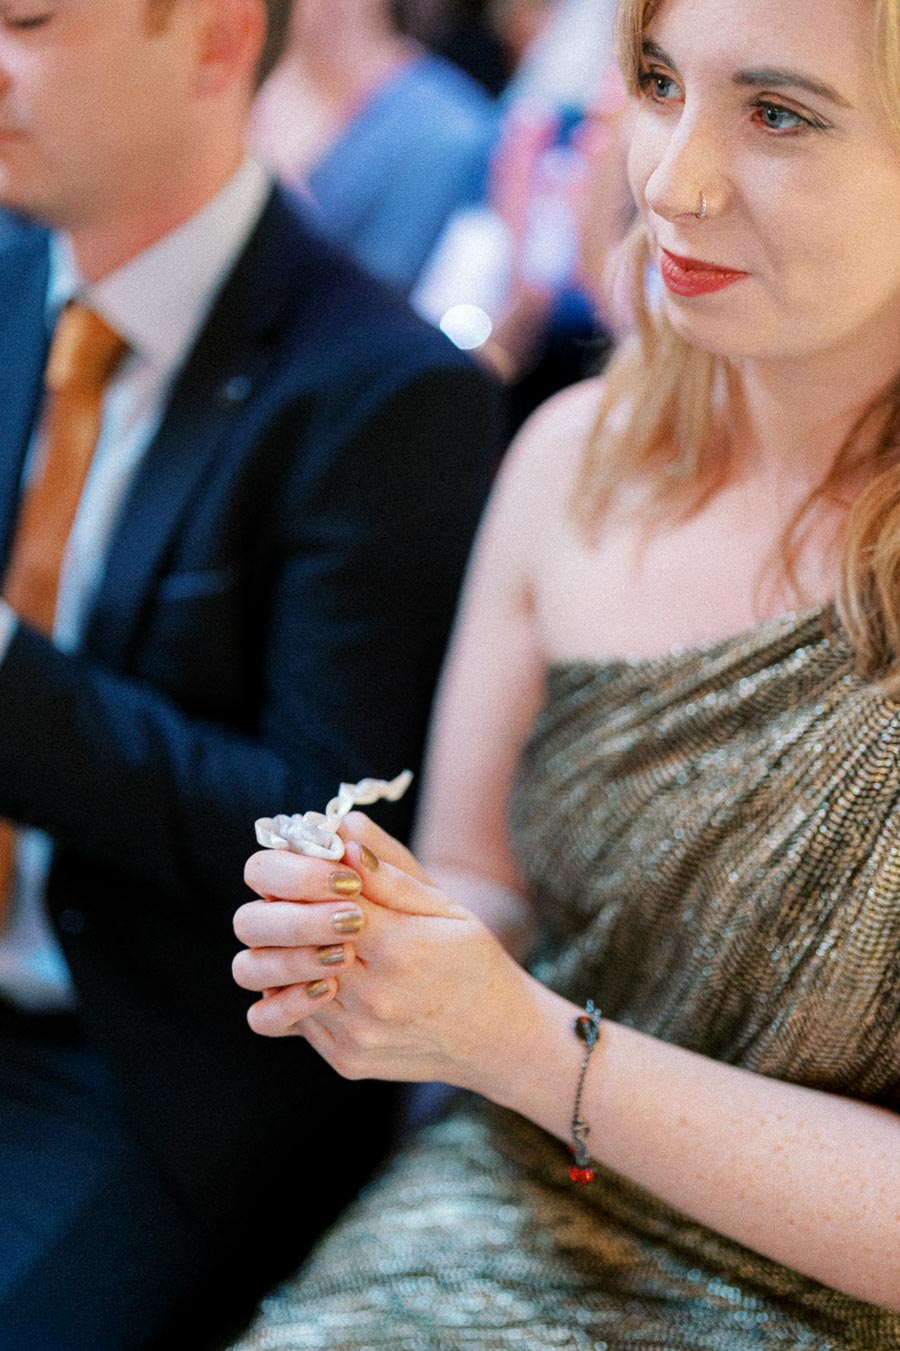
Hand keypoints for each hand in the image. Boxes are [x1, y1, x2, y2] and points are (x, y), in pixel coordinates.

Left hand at [232, 814, 533, 1090]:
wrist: (494, 1038)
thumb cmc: (471, 960)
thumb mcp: (443, 906)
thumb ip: (391, 872)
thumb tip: (344, 833)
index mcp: (402, 948)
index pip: (327, 897)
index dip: (313, 875)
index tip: (313, 863)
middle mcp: (375, 996)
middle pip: (298, 938)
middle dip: (291, 909)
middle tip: (295, 893)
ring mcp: (356, 1033)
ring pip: (285, 979)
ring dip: (288, 949)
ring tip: (306, 932)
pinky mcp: (345, 1058)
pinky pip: (292, 1017)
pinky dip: (294, 987)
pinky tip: (314, 970)